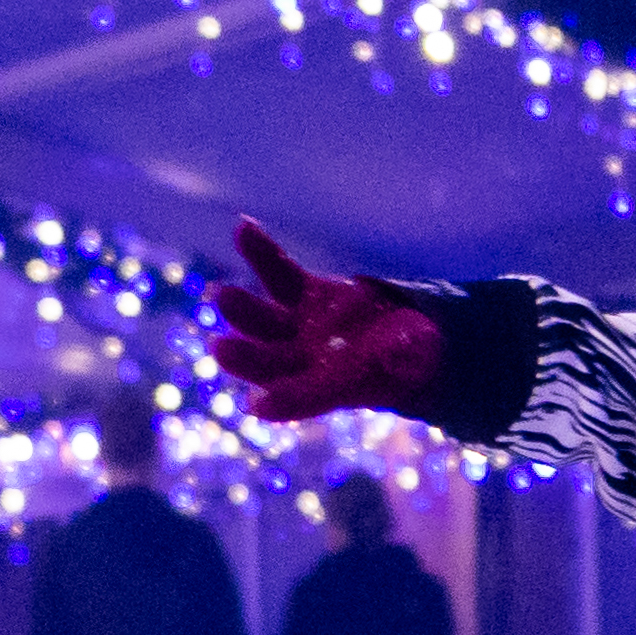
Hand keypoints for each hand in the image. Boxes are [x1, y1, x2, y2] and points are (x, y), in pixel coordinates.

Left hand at [209, 218, 442, 422]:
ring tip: (221, 295)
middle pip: (270, 362)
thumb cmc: (411, 357)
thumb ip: (405, 353)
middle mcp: (305, 361)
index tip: (256, 405)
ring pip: (264, 319)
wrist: (401, 335)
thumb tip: (395, 348)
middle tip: (220, 348)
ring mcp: (298, 327)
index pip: (306, 398)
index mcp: (333, 387)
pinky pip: (278, 271)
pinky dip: (261, 252)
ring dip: (242, 308)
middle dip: (247, 357)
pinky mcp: (300, 294)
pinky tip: (244, 229)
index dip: (284, 400)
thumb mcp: (415, 357)